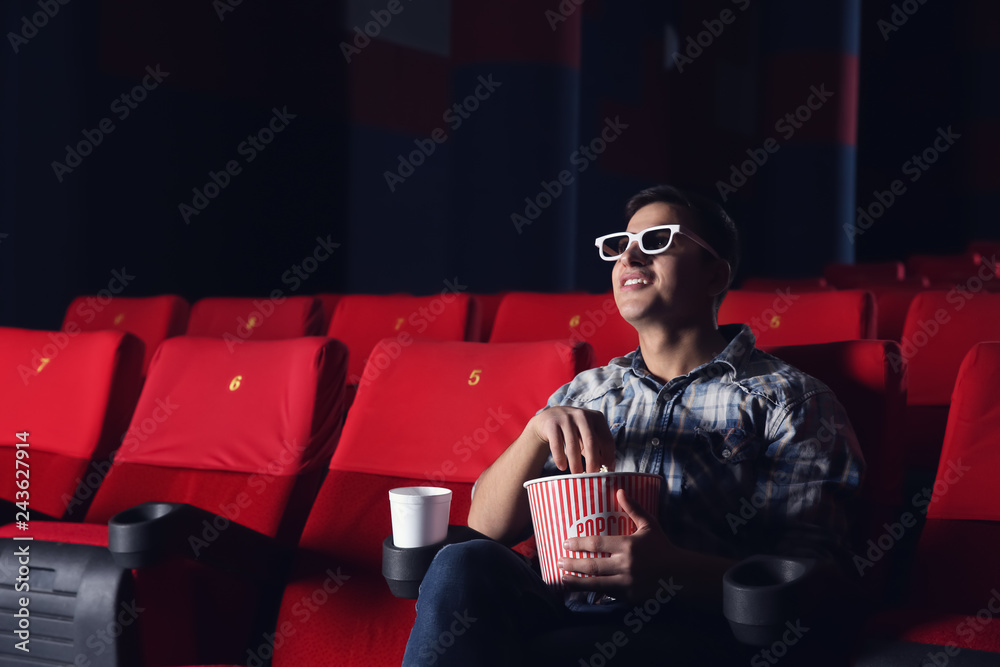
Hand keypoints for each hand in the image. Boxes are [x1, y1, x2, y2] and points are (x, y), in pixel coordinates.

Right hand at [529, 406, 615, 473]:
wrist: (550, 417)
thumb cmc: (574, 430)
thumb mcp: (588, 434)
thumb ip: (598, 448)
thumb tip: (607, 470)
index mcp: (597, 418)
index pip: (607, 441)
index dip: (608, 459)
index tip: (606, 474)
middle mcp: (583, 416)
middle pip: (591, 442)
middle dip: (593, 462)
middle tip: (591, 477)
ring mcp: (566, 418)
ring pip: (573, 445)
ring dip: (576, 463)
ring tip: (576, 475)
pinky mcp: (552, 424)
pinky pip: (557, 444)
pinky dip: (560, 458)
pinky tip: (562, 467)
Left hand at [558, 489, 675, 602]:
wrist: (679, 575)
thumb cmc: (662, 547)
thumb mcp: (649, 525)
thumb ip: (633, 509)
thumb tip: (619, 490)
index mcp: (628, 545)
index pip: (597, 544)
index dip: (579, 543)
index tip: (566, 543)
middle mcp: (626, 565)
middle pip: (592, 565)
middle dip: (572, 563)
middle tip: (559, 560)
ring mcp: (627, 584)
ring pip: (596, 584)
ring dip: (577, 581)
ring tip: (562, 578)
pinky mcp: (629, 597)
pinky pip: (608, 595)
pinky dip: (593, 593)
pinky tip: (582, 591)